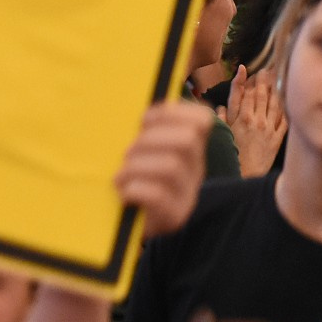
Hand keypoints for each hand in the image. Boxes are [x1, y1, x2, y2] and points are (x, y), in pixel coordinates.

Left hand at [113, 101, 211, 237]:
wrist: (129, 224)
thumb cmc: (132, 180)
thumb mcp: (140, 150)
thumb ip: (142, 128)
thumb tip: (127, 97)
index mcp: (190, 147)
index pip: (201, 119)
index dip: (173, 112)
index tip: (144, 119)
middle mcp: (195, 169)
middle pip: (188, 140)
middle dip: (151, 139)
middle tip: (128, 152)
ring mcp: (188, 194)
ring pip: (172, 166)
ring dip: (137, 166)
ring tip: (120, 175)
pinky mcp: (174, 216)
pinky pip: (159, 196)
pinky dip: (136, 188)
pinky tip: (124, 192)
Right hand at [226, 66, 287, 177]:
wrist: (246, 173)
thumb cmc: (232, 155)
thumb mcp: (224, 134)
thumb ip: (222, 118)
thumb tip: (222, 106)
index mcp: (241, 118)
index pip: (246, 93)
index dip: (248, 80)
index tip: (250, 71)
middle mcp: (256, 120)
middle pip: (261, 94)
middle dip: (263, 80)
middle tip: (266, 70)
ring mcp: (269, 128)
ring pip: (274, 103)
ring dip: (276, 89)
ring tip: (277, 78)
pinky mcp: (277, 137)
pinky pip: (284, 119)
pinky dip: (286, 108)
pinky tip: (287, 99)